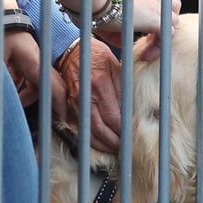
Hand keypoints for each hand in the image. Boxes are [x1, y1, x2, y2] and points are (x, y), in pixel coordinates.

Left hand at [3, 30, 66, 119]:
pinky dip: (22, 85)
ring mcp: (34, 59)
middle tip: (45, 119)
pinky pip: (29, 76)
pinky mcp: (27, 58)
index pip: (54, 89)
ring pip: (38, 83)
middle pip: (50, 87)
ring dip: (29, 94)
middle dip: (48, 103)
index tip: (64, 120)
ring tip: (15, 102)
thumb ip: (2, 81)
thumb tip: (3, 101)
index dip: (60, 106)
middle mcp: (39, 63)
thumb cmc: (0, 34)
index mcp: (36, 64)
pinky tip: (10, 87)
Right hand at [57, 38, 122, 153]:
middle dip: (114, 141)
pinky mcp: (70, 106)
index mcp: (100, 83)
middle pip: (101, 128)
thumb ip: (125, 89)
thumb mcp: (117, 67)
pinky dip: (91, 139)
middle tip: (125, 147)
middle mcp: (86, 95)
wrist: (72, 52)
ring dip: (103, 144)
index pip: (114, 116)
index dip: (123, 130)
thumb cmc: (97, 57)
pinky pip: (80, 127)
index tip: (132, 136)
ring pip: (89, 131)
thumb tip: (133, 111)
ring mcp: (75, 102)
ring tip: (115, 149)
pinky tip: (100, 144)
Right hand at [96, 0, 179, 57]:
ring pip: (173, 22)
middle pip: (172, 7)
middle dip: (164, 25)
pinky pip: (168, 36)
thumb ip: (117, 33)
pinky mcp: (156, 20)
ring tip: (146, 54)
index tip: (143, 35)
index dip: (155, 18)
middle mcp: (151, 0)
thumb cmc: (94, 7)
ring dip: (162, 39)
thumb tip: (122, 43)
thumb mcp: (107, 22)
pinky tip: (144, 56)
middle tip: (148, 41)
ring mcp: (156, 9)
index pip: (159, 3)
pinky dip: (159, 48)